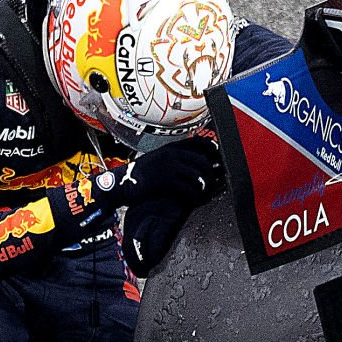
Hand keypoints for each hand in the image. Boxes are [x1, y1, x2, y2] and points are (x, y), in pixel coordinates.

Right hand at [95, 136, 223, 276]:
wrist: (122, 183)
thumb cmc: (142, 173)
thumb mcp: (159, 159)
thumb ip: (176, 158)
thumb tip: (199, 164)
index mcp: (172, 147)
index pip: (200, 142)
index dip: (213, 151)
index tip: (218, 160)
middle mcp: (172, 154)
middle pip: (203, 161)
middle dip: (212, 174)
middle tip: (214, 183)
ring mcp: (169, 167)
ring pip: (199, 175)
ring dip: (206, 187)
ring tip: (205, 193)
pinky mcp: (166, 181)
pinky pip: (189, 188)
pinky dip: (195, 195)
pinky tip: (194, 199)